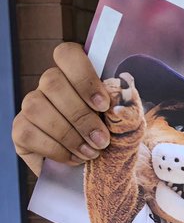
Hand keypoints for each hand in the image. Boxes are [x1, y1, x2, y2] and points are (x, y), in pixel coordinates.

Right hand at [12, 43, 110, 175]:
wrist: (99, 168)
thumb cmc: (112, 138)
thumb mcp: (124, 123)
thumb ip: (123, 109)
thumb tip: (119, 106)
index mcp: (76, 74)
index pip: (67, 54)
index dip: (84, 77)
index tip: (104, 105)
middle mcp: (49, 85)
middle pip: (52, 81)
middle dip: (80, 115)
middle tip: (101, 140)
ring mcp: (32, 106)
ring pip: (37, 107)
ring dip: (68, 134)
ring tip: (90, 152)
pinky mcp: (20, 130)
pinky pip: (28, 132)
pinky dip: (55, 149)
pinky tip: (73, 158)